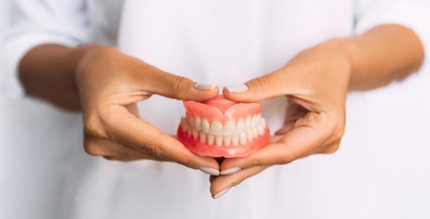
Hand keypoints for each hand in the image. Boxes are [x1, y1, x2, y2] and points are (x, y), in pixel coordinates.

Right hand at [75, 45, 219, 172]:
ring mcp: (101, 148)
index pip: (153, 143)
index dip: (185, 154)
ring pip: (149, 154)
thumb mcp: (143, 71)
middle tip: (217, 160)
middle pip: (152, 151)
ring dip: (177, 152)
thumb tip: (210, 93)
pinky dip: (163, 148)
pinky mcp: (107, 149)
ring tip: (206, 152)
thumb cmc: (109, 67)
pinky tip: (184, 145)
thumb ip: (177, 85)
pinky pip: (142, 151)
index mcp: (104, 120)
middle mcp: (99, 140)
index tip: (211, 163)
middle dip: (186, 156)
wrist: (84, 72)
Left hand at [210, 40, 351, 197]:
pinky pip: (275, 146)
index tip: (226, 164)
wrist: (340, 62)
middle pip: (277, 158)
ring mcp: (312, 141)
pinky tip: (235, 158)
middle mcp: (321, 141)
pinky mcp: (301, 135)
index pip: (285, 150)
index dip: (253, 158)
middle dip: (244, 171)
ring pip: (274, 155)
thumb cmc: (324, 64)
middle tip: (216, 187)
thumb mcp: (291, 73)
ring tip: (219, 176)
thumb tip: (229, 94)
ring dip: (246, 164)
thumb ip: (260, 87)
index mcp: (325, 128)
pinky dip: (255, 151)